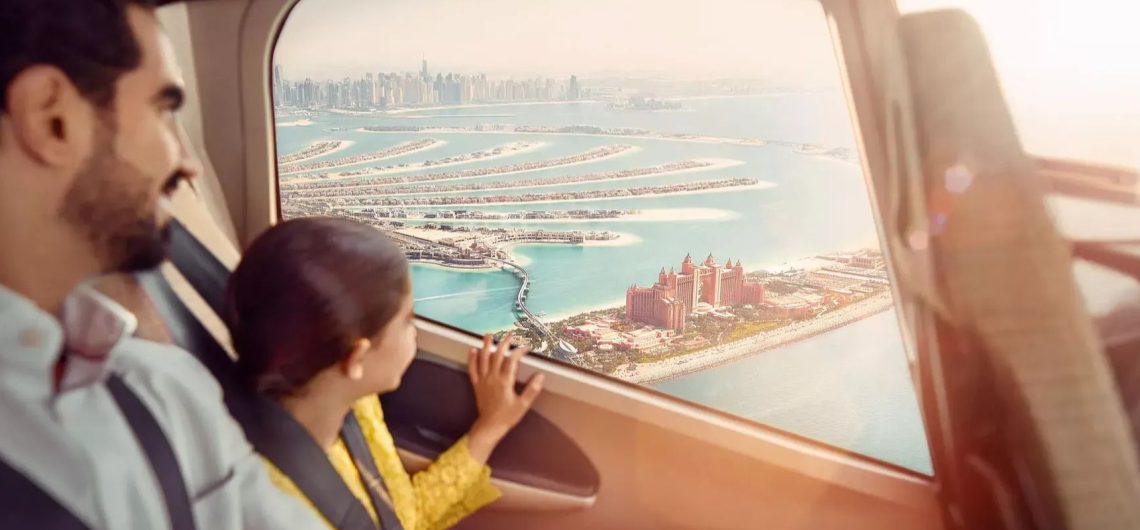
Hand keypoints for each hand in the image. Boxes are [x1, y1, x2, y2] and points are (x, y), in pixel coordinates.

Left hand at [465, 332, 544, 462]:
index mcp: (505, 381)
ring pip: (483, 359)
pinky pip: (472, 369)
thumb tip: (540, 376)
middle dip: (504, 343)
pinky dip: (472, 359)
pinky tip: (472, 350)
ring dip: (486, 346)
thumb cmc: (507, 416)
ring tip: (488, 335)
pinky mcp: (476, 384)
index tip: (526, 347)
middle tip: (510, 334)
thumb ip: (532, 390)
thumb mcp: (523, 405)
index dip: (519, 351)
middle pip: (497, 355)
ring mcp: (483, 380)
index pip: (512, 360)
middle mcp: (492, 378)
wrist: (490, 426)